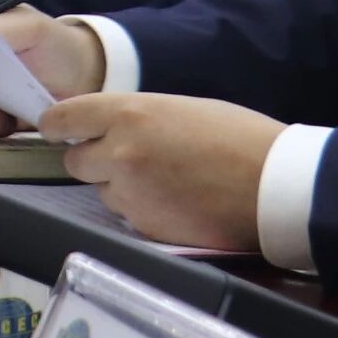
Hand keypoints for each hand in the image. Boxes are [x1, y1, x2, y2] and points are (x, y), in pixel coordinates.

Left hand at [32, 93, 283, 250]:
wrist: (278, 187)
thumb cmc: (241, 139)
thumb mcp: (182, 109)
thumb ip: (137, 118)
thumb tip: (111, 127)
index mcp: (128, 115)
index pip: (64, 118)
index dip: (59, 125)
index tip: (59, 129)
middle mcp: (119, 153)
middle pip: (76, 161)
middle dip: (95, 160)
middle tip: (127, 159)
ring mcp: (131, 194)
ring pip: (102, 191)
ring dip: (121, 188)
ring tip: (165, 182)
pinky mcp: (146, 227)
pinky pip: (128, 216)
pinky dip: (144, 210)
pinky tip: (176, 202)